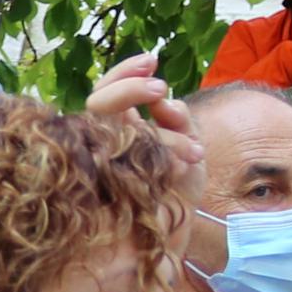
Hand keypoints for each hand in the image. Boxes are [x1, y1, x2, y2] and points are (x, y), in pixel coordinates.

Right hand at [82, 54, 201, 178]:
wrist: (179, 230)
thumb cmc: (180, 185)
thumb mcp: (188, 142)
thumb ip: (177, 118)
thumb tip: (163, 100)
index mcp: (119, 127)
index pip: (106, 91)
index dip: (124, 72)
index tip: (152, 60)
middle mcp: (104, 142)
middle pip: (97, 104)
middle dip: (129, 90)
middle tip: (160, 89)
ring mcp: (102, 166)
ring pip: (112, 131)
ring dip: (158, 133)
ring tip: (194, 152)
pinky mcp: (109, 190)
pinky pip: (123, 165)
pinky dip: (160, 160)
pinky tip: (185, 168)